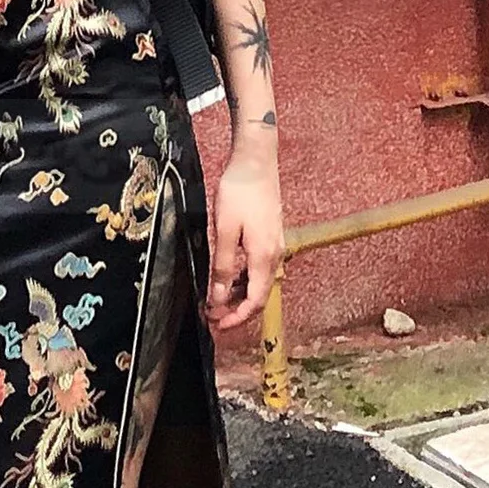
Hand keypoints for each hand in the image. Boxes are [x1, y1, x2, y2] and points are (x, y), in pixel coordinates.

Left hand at [205, 156, 284, 331]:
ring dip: (239, 295)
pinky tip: (228, 277)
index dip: (236, 318)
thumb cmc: (239, 193)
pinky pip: (259, 268)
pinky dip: (244, 279)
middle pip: (259, 295)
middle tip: (213, 316)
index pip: (254, 301)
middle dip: (236, 310)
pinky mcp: (271, 237)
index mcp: (264, 257)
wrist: (256, 162)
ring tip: (216, 300)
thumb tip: (218, 299)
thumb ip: (222, 267)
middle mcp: (275, 255)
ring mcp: (276, 246)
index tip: (217, 325)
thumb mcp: (225, 231)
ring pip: (259, 282)